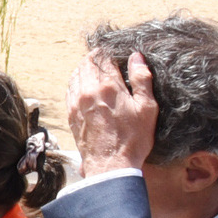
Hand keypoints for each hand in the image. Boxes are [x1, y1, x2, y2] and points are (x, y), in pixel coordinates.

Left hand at [66, 49, 158, 176]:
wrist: (110, 165)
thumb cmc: (133, 139)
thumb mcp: (147, 108)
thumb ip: (142, 79)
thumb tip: (137, 56)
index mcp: (107, 86)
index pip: (103, 57)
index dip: (109, 52)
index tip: (116, 52)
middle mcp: (87, 91)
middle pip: (86, 63)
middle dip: (95, 58)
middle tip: (106, 58)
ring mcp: (76, 103)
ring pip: (76, 75)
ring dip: (85, 69)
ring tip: (96, 70)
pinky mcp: (70, 114)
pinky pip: (69, 90)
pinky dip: (76, 83)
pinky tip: (84, 86)